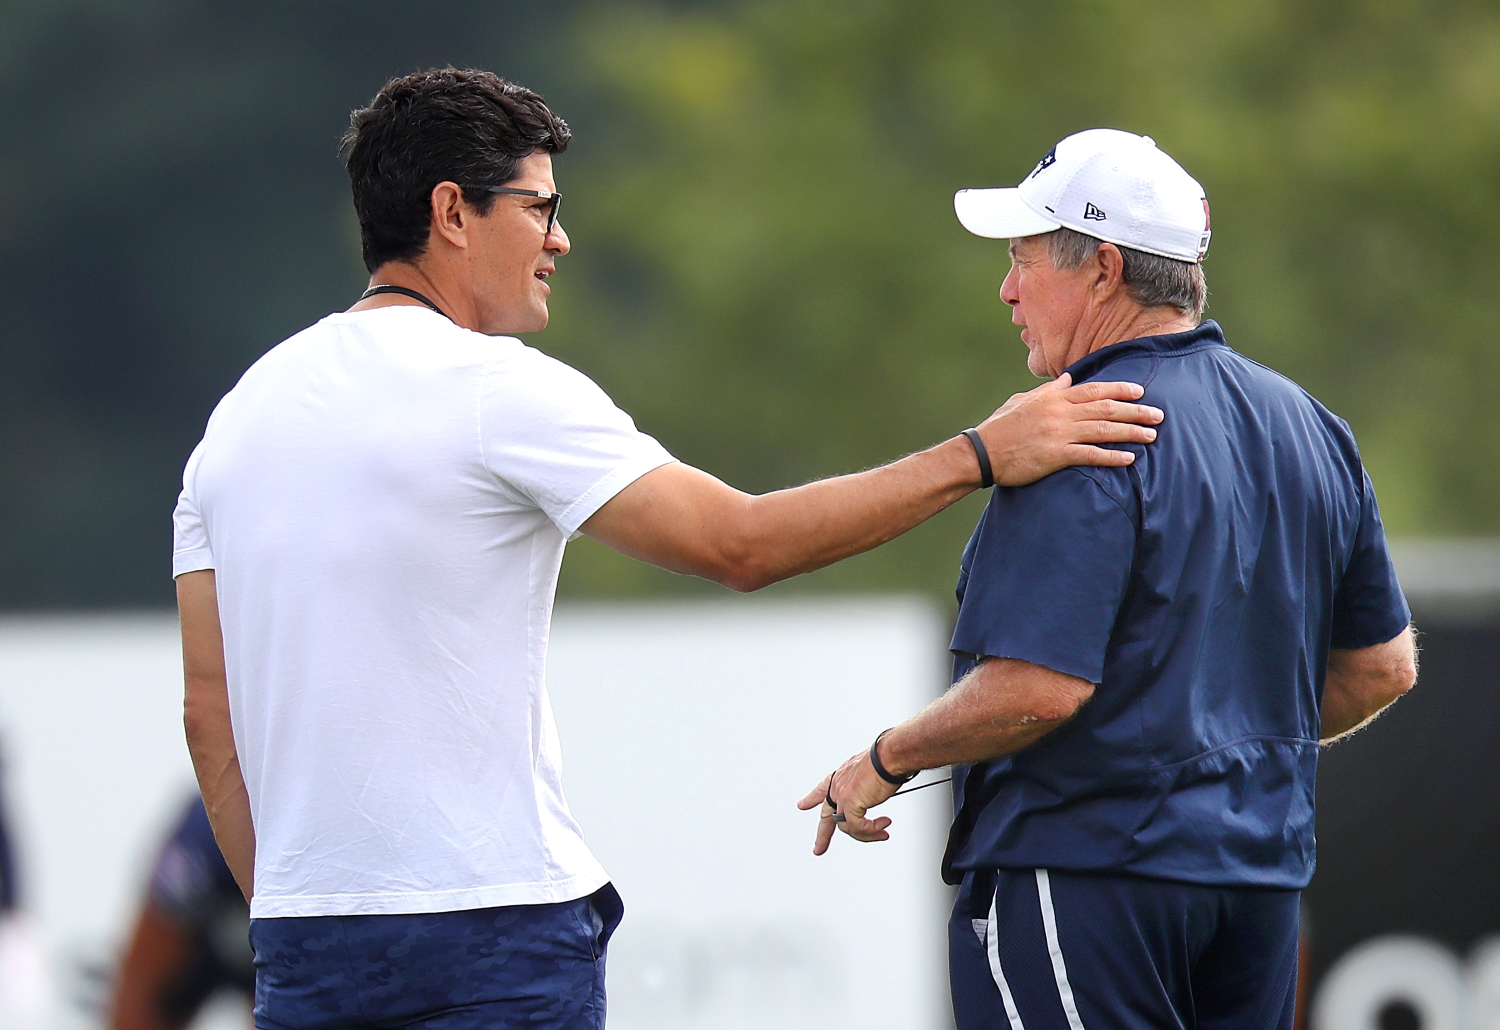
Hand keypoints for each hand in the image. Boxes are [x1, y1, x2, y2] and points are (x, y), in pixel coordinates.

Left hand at [796, 749, 899, 855]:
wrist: (888, 757)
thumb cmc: (884, 761)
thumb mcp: (869, 775)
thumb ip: (865, 789)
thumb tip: (871, 798)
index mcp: (840, 777)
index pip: (821, 789)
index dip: (811, 798)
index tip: (802, 805)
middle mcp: (837, 786)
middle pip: (826, 815)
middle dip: (823, 836)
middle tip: (819, 849)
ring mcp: (841, 796)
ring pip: (846, 826)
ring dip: (866, 834)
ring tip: (882, 832)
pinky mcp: (849, 803)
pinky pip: (858, 827)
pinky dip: (872, 830)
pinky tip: (883, 825)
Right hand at [976, 373, 1162, 486]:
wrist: (982, 452)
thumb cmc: (1000, 426)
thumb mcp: (1023, 401)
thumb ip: (1048, 391)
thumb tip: (1066, 379)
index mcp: (1053, 398)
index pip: (1094, 390)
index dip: (1120, 390)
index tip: (1140, 391)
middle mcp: (1061, 412)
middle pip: (1106, 408)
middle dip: (1136, 411)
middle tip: (1158, 414)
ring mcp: (1060, 433)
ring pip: (1103, 429)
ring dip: (1130, 432)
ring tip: (1151, 435)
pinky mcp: (1056, 456)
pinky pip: (1090, 455)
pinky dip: (1111, 456)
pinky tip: (1128, 458)